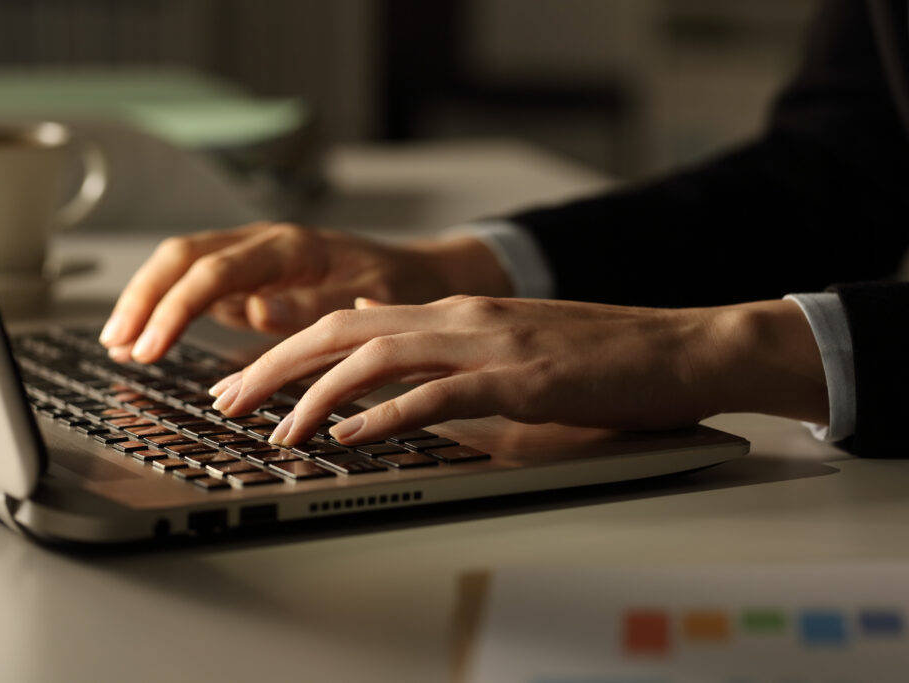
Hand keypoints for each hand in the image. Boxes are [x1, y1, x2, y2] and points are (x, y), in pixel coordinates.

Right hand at [98, 222, 511, 362]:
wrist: (419, 274)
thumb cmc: (399, 288)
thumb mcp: (372, 302)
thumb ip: (315, 306)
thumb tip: (256, 308)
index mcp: (292, 246)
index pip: (215, 270)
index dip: (175, 308)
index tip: (150, 348)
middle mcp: (265, 243)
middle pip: (184, 256)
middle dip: (144, 299)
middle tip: (119, 346)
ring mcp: (255, 257)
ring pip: (183, 265)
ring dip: (147, 301)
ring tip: (121, 345)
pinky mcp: (252, 276)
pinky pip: (200, 285)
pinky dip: (170, 310)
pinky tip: (150, 340)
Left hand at [208, 296, 828, 445]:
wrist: (682, 346)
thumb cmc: (602, 357)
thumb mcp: (513, 350)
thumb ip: (453, 360)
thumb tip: (395, 384)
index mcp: (457, 312)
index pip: (350, 322)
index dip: (288, 347)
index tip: (247, 379)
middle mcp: (462, 317)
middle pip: (342, 331)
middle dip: (274, 365)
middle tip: (227, 399)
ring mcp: (490, 343)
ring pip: (376, 357)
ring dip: (315, 394)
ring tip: (274, 429)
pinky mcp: (520, 378)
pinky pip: (437, 393)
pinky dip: (384, 415)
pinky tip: (350, 437)